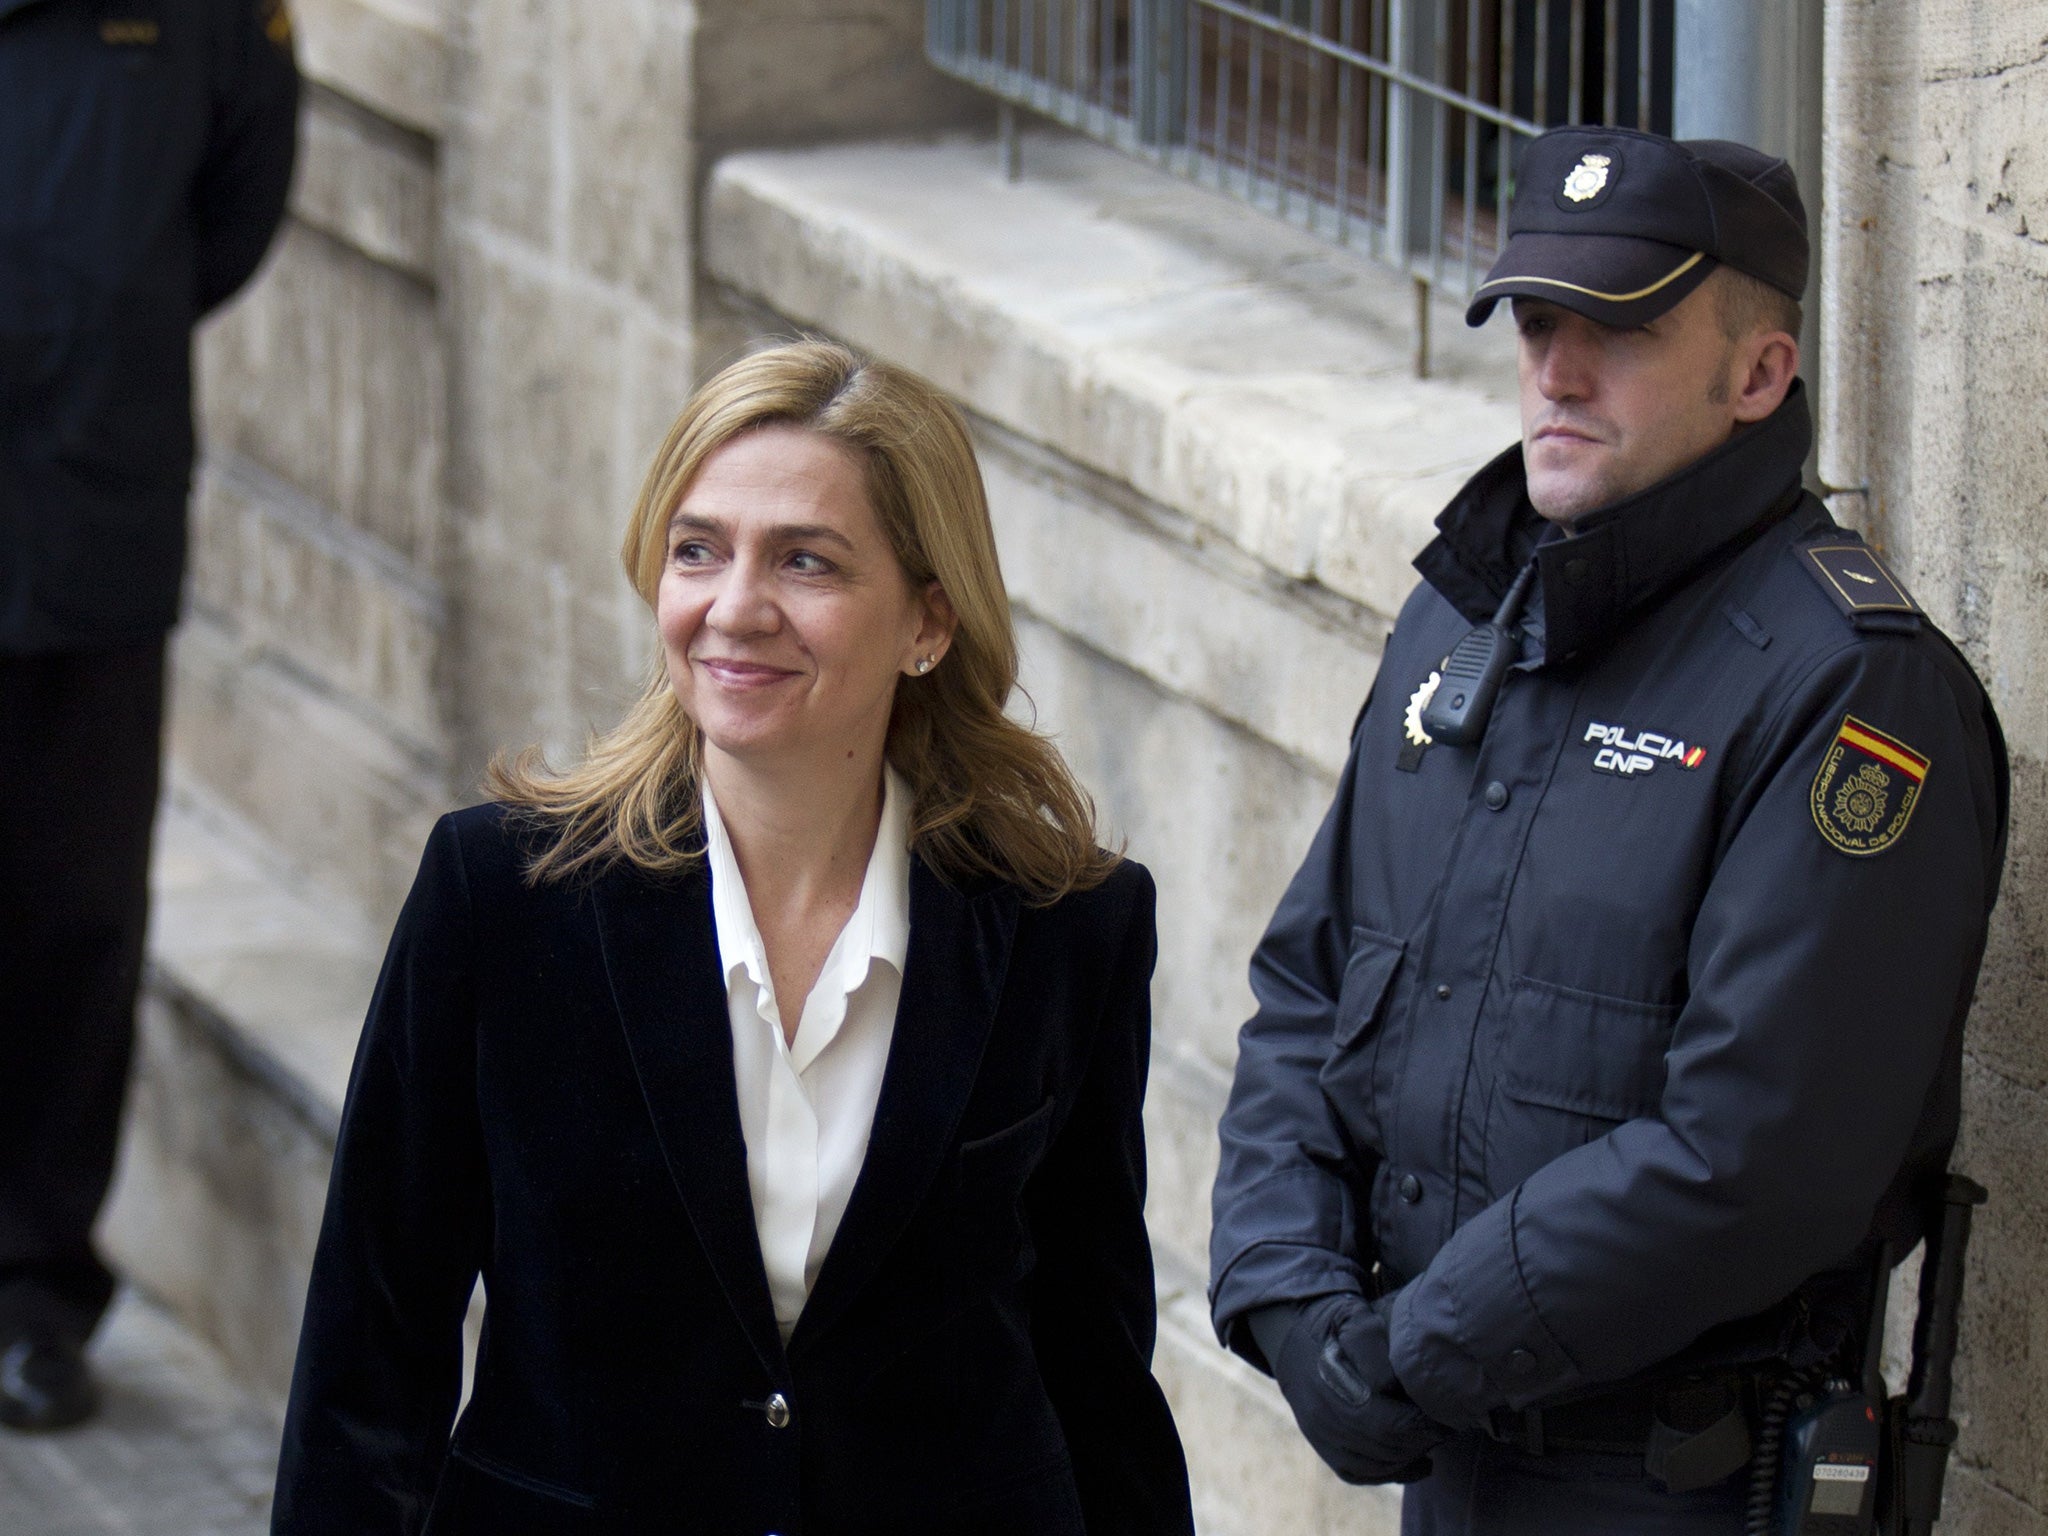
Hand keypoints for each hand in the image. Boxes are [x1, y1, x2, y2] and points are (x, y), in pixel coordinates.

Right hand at [1271, 1292, 1446, 1484]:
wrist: (1291, 1334)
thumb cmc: (1333, 1324)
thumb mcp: (1353, 1317)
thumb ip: (1372, 1343)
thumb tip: (1390, 1385)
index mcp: (1332, 1385)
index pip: (1389, 1423)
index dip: (1424, 1425)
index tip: (1447, 1414)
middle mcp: (1323, 1416)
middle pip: (1386, 1446)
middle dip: (1423, 1440)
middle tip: (1448, 1426)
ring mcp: (1320, 1435)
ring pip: (1376, 1464)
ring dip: (1411, 1455)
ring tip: (1433, 1438)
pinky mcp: (1321, 1446)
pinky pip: (1359, 1473)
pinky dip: (1392, 1473)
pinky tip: (1420, 1463)